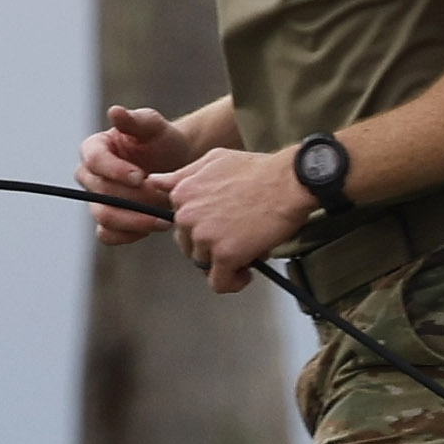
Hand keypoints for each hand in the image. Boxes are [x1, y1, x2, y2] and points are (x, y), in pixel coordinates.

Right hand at [74, 107, 195, 244]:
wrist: (176, 164)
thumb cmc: (160, 140)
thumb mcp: (152, 126)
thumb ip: (135, 120)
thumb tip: (114, 112)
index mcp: (93, 148)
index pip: (94, 160)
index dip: (115, 170)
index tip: (142, 176)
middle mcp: (89, 176)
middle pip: (100, 192)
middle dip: (134, 197)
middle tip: (163, 197)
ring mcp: (96, 200)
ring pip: (104, 217)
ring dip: (135, 220)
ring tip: (163, 218)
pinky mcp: (108, 222)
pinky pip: (108, 235)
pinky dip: (129, 235)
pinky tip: (153, 226)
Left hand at [166, 145, 314, 291]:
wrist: (290, 180)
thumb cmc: (259, 170)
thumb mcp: (213, 160)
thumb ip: (182, 176)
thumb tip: (153, 182)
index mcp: (181, 194)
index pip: (181, 225)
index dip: (204, 228)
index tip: (222, 225)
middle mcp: (186, 216)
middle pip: (191, 247)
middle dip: (212, 246)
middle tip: (239, 237)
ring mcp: (204, 236)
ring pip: (205, 264)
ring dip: (225, 262)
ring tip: (249, 247)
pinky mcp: (224, 255)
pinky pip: (219, 283)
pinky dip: (233, 282)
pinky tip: (248, 271)